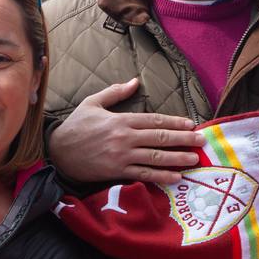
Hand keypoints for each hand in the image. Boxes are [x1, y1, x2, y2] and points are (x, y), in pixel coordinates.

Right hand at [49, 78, 202, 184]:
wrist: (57, 152)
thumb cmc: (75, 126)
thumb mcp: (92, 102)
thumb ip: (115, 92)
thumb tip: (135, 82)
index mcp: (121, 120)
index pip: (154, 120)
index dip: (174, 122)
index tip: (191, 124)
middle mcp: (124, 138)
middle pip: (159, 138)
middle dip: (183, 140)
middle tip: (201, 141)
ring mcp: (121, 156)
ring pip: (155, 157)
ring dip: (177, 158)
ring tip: (194, 159)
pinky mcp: (116, 171)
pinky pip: (143, 174)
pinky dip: (161, 176)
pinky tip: (175, 177)